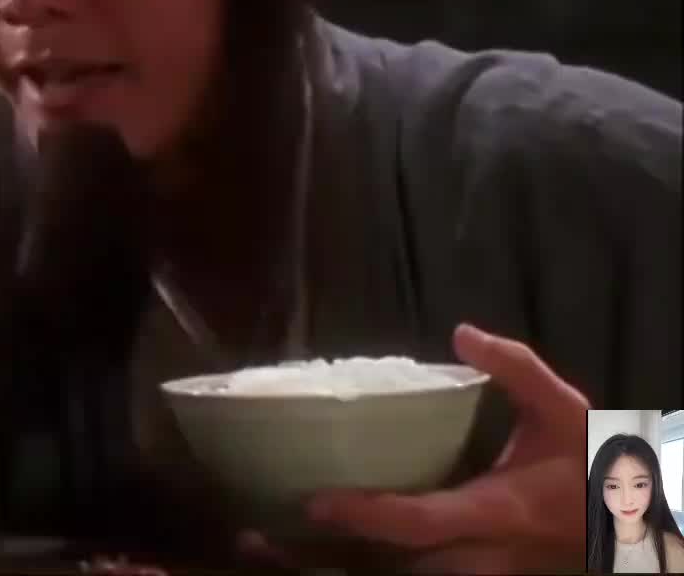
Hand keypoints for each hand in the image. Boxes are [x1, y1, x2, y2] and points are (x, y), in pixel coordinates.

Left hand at [241, 324, 587, 573]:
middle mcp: (476, 557)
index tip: (315, 500)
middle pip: (390, 568)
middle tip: (258, 534)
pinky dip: (356, 566)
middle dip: (325, 555)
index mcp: (497, 513)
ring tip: (262, 547)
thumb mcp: (566, 410)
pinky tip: (307, 554)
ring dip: (328, 567)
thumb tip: (462, 332)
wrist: (627, 528)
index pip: (420, 523)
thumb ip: (516, 370)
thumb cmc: (591, 466)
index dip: (367, 515)